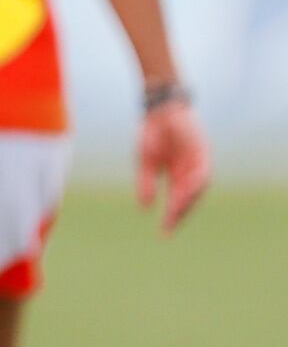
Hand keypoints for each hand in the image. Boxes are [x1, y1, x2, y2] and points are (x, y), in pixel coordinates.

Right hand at [137, 98, 209, 233]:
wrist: (160, 112)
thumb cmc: (152, 135)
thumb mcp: (144, 162)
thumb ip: (145, 183)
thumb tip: (143, 207)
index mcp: (175, 178)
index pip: (175, 203)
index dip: (170, 218)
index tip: (163, 234)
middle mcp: (188, 174)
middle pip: (187, 200)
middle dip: (178, 214)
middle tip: (169, 226)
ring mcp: (196, 165)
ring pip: (196, 190)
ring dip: (187, 202)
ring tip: (175, 212)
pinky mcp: (202, 154)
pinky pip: (202, 174)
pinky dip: (194, 184)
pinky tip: (184, 192)